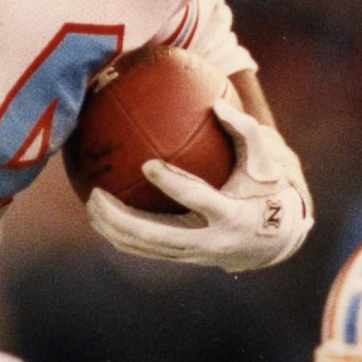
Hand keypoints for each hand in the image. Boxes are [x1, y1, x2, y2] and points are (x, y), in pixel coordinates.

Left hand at [86, 95, 312, 272]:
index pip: (197, 199)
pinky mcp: (182, 258)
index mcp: (230, 215)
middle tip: (96, 196)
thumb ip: (245, 131)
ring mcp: (193, 254)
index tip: (147, 163)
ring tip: (89, 205)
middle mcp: (208, 241)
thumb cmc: (266, 193)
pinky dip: (120, 236)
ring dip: (113, 229)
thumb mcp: (265, 163)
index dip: (173, 183)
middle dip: (121, 219)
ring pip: (145, 248)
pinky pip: (144, 250)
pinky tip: (100, 217)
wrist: (272, 242)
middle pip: (157, 236)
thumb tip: (217, 103)